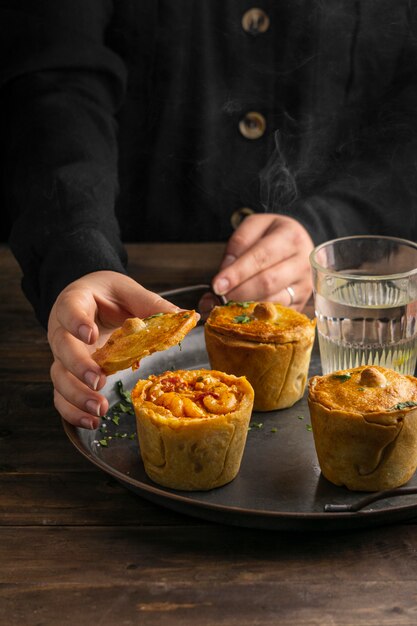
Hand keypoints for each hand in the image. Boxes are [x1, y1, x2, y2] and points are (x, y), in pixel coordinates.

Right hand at [47, 271, 178, 428]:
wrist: (91, 300)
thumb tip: (183, 316)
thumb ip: (150, 303)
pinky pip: (62, 396)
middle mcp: (63, 329)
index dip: (77, 322)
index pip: (70, 309)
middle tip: (99, 380)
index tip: (90, 334)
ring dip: (77, 396)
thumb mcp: (128, 291)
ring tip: (99, 409)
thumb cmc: (107, 295)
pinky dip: (73, 411)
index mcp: (76, 301)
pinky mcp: (68, 375)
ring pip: (59, 377)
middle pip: (62, 348)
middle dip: (79, 366)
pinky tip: (92, 421)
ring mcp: (63, 355)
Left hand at [212, 214, 313, 309]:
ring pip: (272, 302)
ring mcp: (305, 286)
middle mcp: (303, 263)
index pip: (261, 258)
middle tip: (220, 298)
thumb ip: (238, 245)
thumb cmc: (272, 235)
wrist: (298, 243)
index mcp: (291, 237)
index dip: (237, 274)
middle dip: (239, 293)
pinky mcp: (301, 304)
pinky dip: (257, 316)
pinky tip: (243, 312)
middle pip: (267, 283)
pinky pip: (277, 314)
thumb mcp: (254, 226)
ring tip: (228, 305)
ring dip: (246, 306)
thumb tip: (225, 276)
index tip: (217, 286)